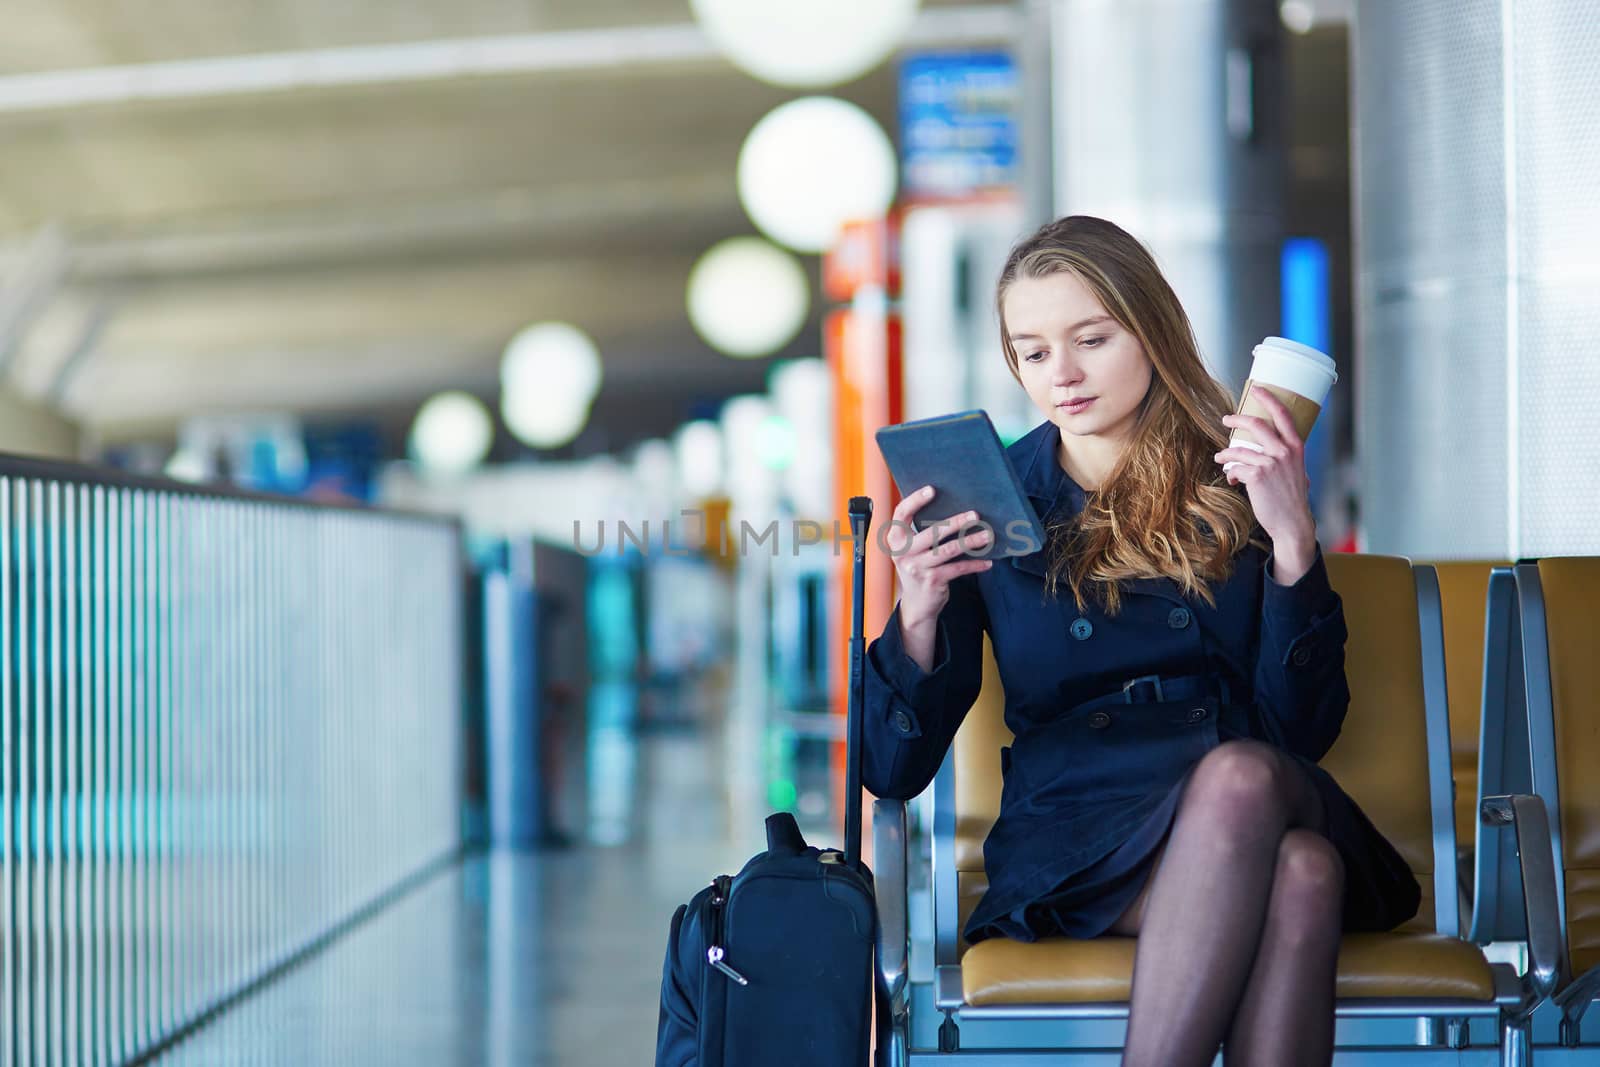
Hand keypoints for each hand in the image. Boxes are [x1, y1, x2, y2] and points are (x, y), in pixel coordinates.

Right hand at [885, 486, 993, 630]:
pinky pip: (958, 569)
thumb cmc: (918, 568)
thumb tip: (950, 507)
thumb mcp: (911, 549)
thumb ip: (920, 531)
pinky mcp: (932, 581)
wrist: (916, 605)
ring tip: (987, 535)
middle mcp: (903, 552)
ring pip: (949, 550)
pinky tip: (987, 562)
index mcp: (895, 539)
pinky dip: (974, 565)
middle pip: (932, 532)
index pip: (901, 514)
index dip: (915, 500)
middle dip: (956, 522)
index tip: (932, 489)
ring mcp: (917, 568)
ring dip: (971, 541)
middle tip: (975, 514)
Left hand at [1214, 391, 1317, 581]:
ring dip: (1225, 453)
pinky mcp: (1257, 475)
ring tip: (1220, 457)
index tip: (1257, 389)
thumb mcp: (1296, 471)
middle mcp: (1285, 451)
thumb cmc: (1292, 498)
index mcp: (1296, 447)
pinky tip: (1231, 479)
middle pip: (1255, 424)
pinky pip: (1235, 467)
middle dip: (1236, 419)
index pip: (1282, 415)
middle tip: (1226, 420)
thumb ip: (1285, 457)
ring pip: (1238, 449)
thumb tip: (1267, 450)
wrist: (1292, 522)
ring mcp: (1271, 462)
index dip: (1268, 398)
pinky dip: (1230, 472)